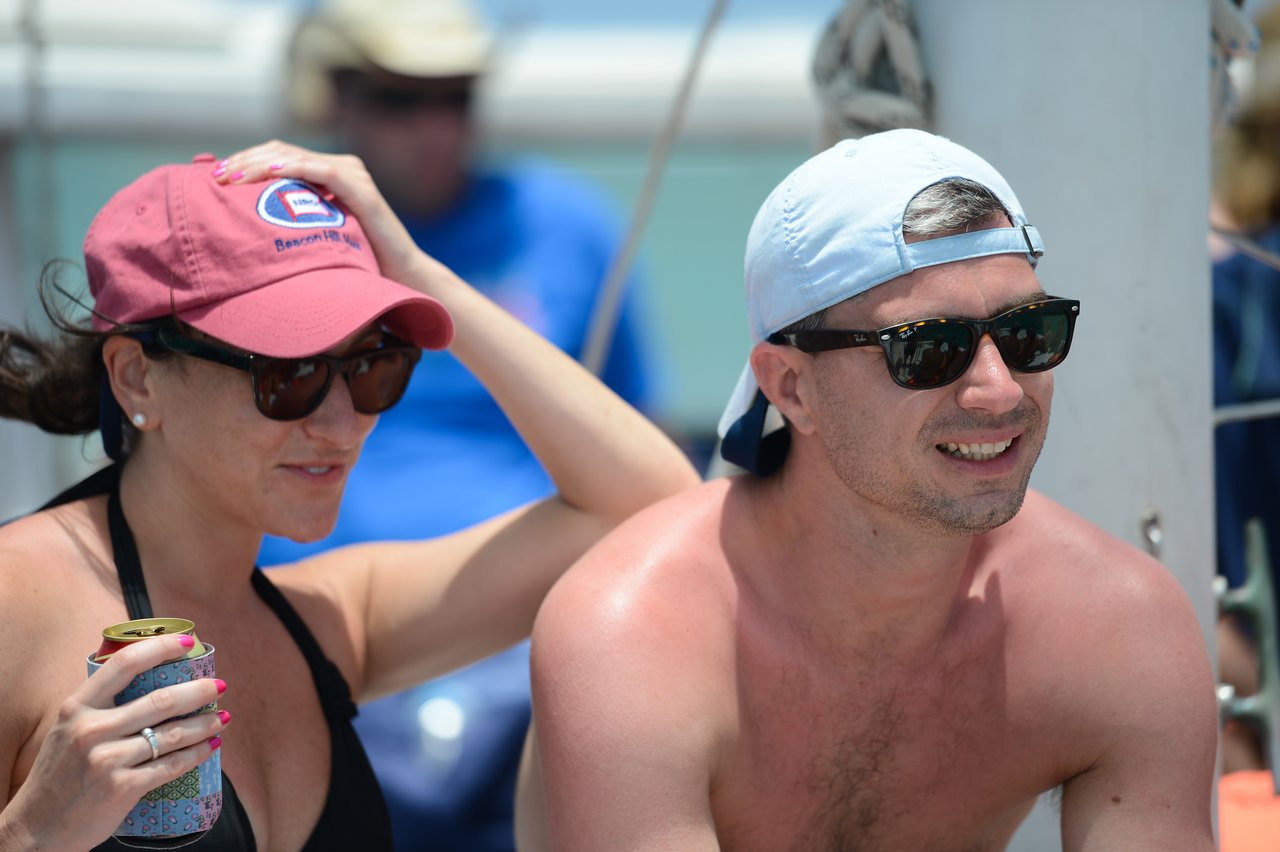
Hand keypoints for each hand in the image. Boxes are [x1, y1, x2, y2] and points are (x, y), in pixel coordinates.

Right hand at [1, 635, 226, 849]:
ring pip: (172, 734)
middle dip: (199, 691)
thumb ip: (99, 707)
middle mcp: (92, 730)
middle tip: (219, 686)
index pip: (124, 665)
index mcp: (77, 707)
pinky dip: (196, 754)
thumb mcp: (67, 730)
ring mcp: (107, 760)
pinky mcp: (123, 787)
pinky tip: (210, 747)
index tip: (188, 643)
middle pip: (161, 700)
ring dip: (205, 724)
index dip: (161, 648)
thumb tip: (150, 682)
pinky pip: (171, 765)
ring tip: (222, 717)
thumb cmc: (58, 775)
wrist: (36, 829)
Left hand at [213, 140, 443, 292]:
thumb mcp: (321, 236)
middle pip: (282, 151)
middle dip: (244, 160)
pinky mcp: (361, 189)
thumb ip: (296, 220)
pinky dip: (292, 169)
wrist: (402, 276)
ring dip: (258, 164)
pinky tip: (268, 174)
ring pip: (295, 157)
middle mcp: (342, 166)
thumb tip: (250, 224)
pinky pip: (320, 171)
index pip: (279, 155)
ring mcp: (352, 175)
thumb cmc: (361, 263)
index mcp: (330, 172)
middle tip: (215, 175)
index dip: (246, 161)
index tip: (216, 176)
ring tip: (231, 177)